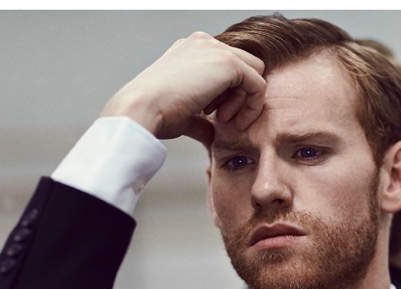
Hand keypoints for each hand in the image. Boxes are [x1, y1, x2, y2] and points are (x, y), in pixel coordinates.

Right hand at [101, 32, 265, 144]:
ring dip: (244, 101)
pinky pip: (258, 84)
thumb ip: (202, 118)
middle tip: (223, 118)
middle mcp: (203, 43)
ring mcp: (215, 49)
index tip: (214, 116)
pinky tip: (235, 121)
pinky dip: (252, 105)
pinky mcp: (228, 62)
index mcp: (191, 50)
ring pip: (253, 73)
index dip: (227, 94)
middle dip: (238, 95)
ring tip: (224, 120)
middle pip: (243, 67)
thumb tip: (212, 133)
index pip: (226, 68)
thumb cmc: (156, 113)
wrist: (142, 110)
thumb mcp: (184, 113)